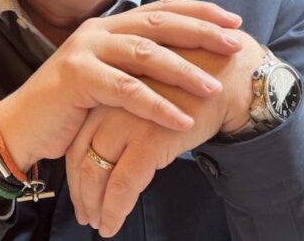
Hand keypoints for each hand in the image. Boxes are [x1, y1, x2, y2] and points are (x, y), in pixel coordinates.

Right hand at [0, 0, 243, 170]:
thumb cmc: (71, 105)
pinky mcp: (76, 76)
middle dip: (200, 32)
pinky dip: (157, 105)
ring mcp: (86, 50)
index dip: (199, 13)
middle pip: (158, 24)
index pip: (160, 10)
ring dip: (184, 71)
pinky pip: (126, 90)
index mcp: (110, 26)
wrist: (23, 125)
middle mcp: (99, 31)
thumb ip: (136, 65)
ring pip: (145, 54)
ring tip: (215, 87)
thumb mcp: (108, 77)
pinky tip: (182, 120)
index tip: (234, 21)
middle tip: (235, 44)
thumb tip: (185, 62)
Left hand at [65, 30, 262, 236]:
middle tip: (85, 214)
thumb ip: (127, 114)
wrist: (229, 78)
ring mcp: (127, 120)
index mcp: (107, 90)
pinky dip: (114, 209)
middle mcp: (109, 103)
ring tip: (98, 224)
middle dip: (81, 191)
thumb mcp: (149, 95)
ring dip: (94, 204)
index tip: (78, 192)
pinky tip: (112, 225)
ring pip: (96, 172)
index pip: (77, 137)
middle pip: (80, 155)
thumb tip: (113, 149)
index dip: (74, 170)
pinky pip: (123, 184)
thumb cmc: (193, 86)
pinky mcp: (148, 139)